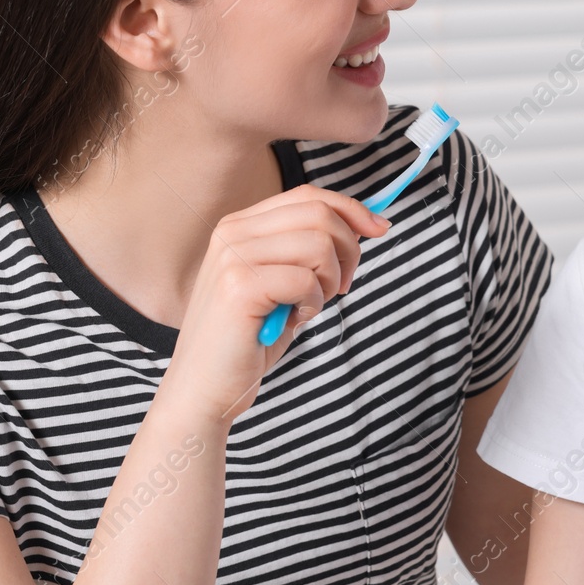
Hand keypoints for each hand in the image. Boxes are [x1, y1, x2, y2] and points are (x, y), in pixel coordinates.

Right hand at [160, 184, 388, 425]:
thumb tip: (365, 225)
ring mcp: (233, 256)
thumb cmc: (249, 339)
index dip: (350, 209)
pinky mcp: (239, 286)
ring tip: (311, 306)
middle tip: (343, 287)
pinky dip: (314, 304)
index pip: (308, 196)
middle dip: (349, 250)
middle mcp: (233, 231)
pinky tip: (295, 319)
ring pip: (319, 244)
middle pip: (320, 214)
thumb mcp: (284, 283)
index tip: (379, 229)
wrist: (204, 388)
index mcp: (241, 225)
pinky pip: (306, 280)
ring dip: (331, 280)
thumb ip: (310, 251)